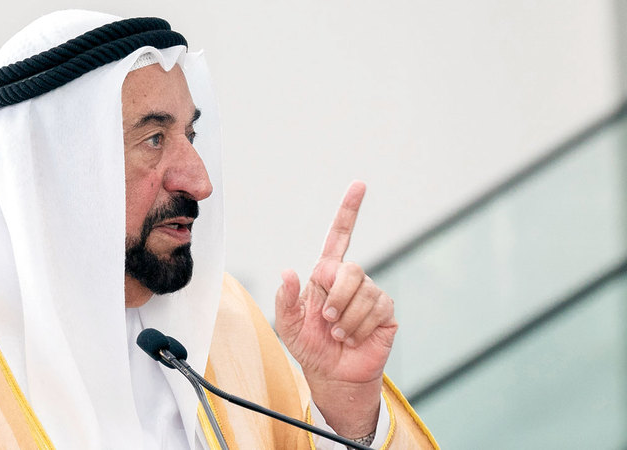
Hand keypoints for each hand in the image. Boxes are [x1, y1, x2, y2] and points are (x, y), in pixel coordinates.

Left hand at [275, 181, 396, 437]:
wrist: (333, 374)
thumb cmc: (310, 346)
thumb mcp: (287, 324)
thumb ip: (285, 298)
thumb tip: (288, 271)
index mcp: (327, 274)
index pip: (340, 236)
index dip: (349, 210)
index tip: (359, 185)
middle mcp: (350, 280)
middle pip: (350, 270)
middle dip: (335, 298)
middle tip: (326, 320)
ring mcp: (370, 294)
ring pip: (363, 293)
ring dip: (345, 319)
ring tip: (338, 333)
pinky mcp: (385, 311)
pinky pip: (375, 311)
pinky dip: (359, 328)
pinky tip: (353, 338)